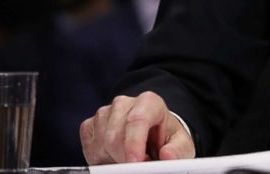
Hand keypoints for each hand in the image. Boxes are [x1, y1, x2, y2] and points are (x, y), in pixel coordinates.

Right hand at [80, 91, 194, 163]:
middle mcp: (124, 103)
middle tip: (137, 167)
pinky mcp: (89, 125)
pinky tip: (115, 157)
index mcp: (149, 102)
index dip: (134, 144)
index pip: (137, 120)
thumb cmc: (166, 139)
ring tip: (130, 160)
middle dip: (124, 159)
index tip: (136, 163)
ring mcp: (104, 113)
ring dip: (113, 160)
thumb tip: (168, 155)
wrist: (152, 135)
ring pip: (100, 144)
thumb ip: (178, 150)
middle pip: (114, 137)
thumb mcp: (180, 144)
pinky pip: (89, 148)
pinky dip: (100, 160)